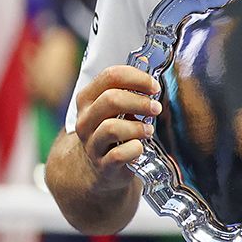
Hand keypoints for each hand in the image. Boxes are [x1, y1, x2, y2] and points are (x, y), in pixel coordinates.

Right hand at [71, 65, 159, 189]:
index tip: (154, 87)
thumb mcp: (115, 107)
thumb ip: (129, 91)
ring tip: (148, 131)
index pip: (110, 75)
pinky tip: (140, 148)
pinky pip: (118, 155)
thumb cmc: (115, 128)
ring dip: (137, 127)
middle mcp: (85, 120)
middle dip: (140, 102)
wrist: (101, 166)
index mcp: (88, 99)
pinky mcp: (102, 165)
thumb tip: (155, 83)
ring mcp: (91, 144)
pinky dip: (135, 150)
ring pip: (111, 128)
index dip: (138, 78)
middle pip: (111, 99)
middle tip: (156, 108)